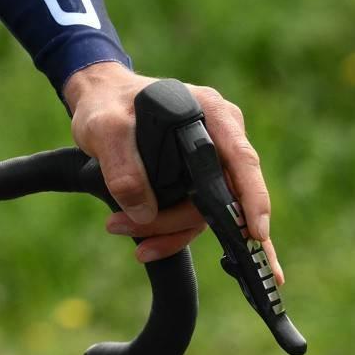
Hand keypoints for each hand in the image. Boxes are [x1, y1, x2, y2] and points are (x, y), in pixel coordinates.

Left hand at [60, 61, 284, 286]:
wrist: (98, 102)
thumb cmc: (106, 103)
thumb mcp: (105, 125)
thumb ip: (121, 164)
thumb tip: (144, 212)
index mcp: (211, 113)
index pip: (241, 159)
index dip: (253, 197)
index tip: (257, 231)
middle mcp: (220, 137)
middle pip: (219, 195)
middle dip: (178, 222)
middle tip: (129, 228)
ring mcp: (211, 161)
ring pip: (204, 211)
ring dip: (166, 230)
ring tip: (119, 227)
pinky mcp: (197, 182)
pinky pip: (198, 217)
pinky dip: (176, 235)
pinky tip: (161, 251)